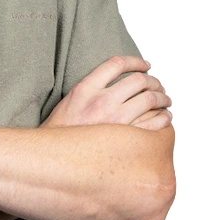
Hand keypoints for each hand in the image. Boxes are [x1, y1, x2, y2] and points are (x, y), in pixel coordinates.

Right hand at [40, 55, 174, 130]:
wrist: (54, 158)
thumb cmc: (62, 130)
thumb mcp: (70, 99)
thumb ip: (91, 86)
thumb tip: (115, 79)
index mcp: (86, 88)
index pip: (117, 64)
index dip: (135, 61)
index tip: (144, 65)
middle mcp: (101, 101)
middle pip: (138, 80)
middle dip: (152, 81)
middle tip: (157, 85)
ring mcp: (114, 121)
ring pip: (149, 100)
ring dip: (162, 98)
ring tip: (164, 100)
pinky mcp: (124, 140)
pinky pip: (153, 124)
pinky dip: (163, 118)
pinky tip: (163, 118)